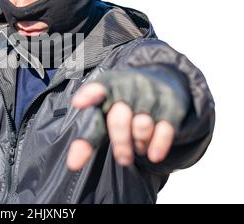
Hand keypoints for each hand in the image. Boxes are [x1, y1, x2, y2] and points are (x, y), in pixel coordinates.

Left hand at [67, 66, 189, 170]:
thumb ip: (88, 137)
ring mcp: (151, 94)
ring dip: (139, 144)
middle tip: (122, 159)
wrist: (163, 79)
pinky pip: (165, 129)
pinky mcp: (171, 105)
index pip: (97, 89)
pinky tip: (153, 156)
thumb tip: (73, 164)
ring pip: (142, 126)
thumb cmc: (123, 103)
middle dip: (120, 144)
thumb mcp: (103, 113)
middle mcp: (129, 86)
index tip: (78, 102)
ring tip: (138, 148)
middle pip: (119, 120)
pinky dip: (158, 145)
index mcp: (108, 86)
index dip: (88, 95)